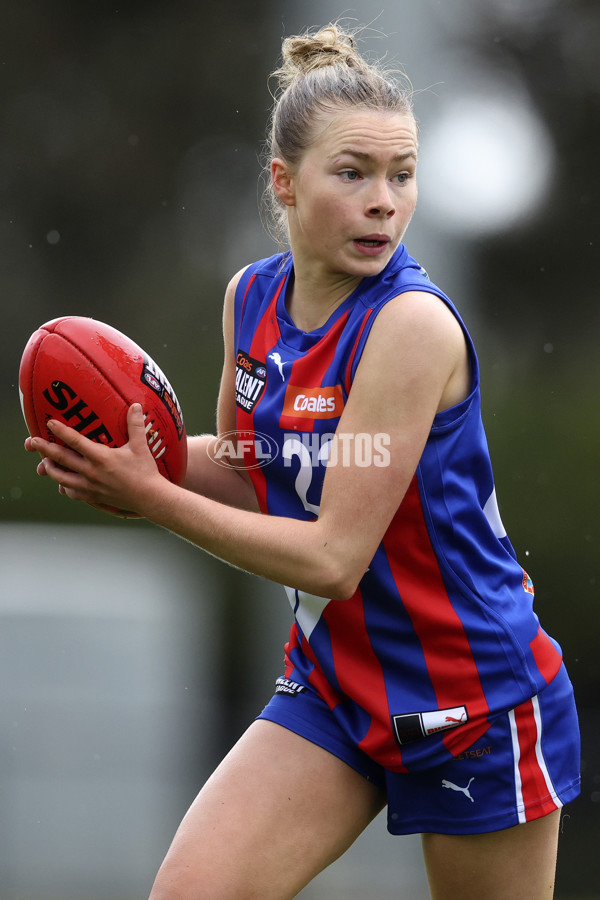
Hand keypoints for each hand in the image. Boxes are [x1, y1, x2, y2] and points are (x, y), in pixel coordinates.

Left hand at [26, 403, 161, 515]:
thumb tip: (136, 405)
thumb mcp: (140, 446)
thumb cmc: (145, 471)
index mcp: (101, 457)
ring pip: (61, 478)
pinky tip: (62, 483)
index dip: (61, 430)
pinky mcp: (92, 497)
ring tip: (44, 462)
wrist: (149, 497)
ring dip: (51, 469)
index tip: (50, 422)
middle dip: (45, 449)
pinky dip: (64, 487)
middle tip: (33, 441)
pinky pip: (72, 492)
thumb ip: (135, 425)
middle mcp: (91, 472)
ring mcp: (90, 486)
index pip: (75, 441)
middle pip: (61, 459)